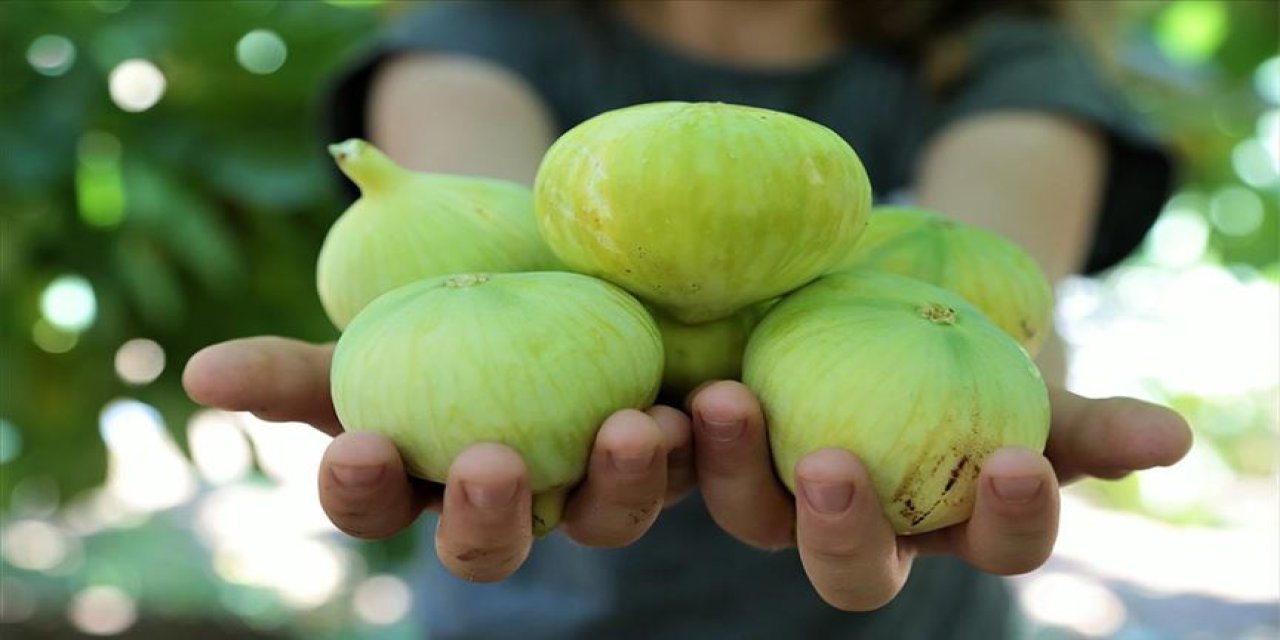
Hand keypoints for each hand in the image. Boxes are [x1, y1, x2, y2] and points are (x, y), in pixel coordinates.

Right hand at [182, 336, 695, 581]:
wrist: (551, 269)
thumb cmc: (448, 311)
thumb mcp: (375, 334)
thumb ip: (297, 365)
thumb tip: (199, 375)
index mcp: (424, 476)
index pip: (376, 504)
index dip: (362, 487)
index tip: (360, 444)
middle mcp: (511, 499)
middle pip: (491, 543)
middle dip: (489, 517)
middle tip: (491, 463)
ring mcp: (593, 483)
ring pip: (607, 517)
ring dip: (622, 481)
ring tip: (634, 425)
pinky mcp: (675, 452)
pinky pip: (694, 462)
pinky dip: (706, 439)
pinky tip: (714, 400)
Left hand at [686, 380, 1192, 610]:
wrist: (871, 284)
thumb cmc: (964, 338)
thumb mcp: (1019, 374)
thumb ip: (1076, 416)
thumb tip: (1170, 440)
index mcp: (949, 517)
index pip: (993, 542)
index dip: (1010, 518)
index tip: (1017, 462)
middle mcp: (859, 526)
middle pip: (852, 569)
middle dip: (844, 530)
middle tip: (836, 464)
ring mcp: (777, 493)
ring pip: (751, 515)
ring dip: (732, 468)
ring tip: (720, 399)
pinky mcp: (707, 449)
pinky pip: (677, 460)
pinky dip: (661, 439)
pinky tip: (650, 399)